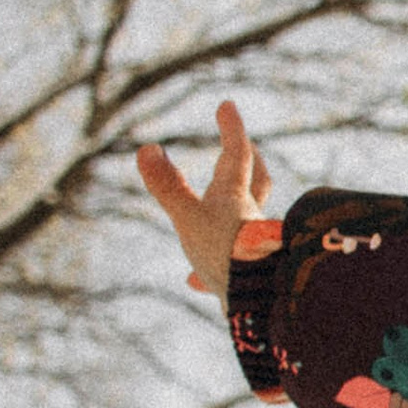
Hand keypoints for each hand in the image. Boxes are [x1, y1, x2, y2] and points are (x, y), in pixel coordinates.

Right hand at [137, 99, 270, 296]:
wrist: (261, 301)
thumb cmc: (227, 254)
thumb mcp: (189, 218)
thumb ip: (168, 186)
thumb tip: (146, 149)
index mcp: (235, 197)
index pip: (236, 154)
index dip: (231, 129)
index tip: (227, 105)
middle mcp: (249, 218)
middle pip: (256, 183)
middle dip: (251, 163)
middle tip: (247, 149)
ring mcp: (251, 247)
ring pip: (246, 224)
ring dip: (236, 212)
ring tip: (221, 211)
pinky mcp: (249, 276)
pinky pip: (231, 268)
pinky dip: (212, 269)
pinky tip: (195, 283)